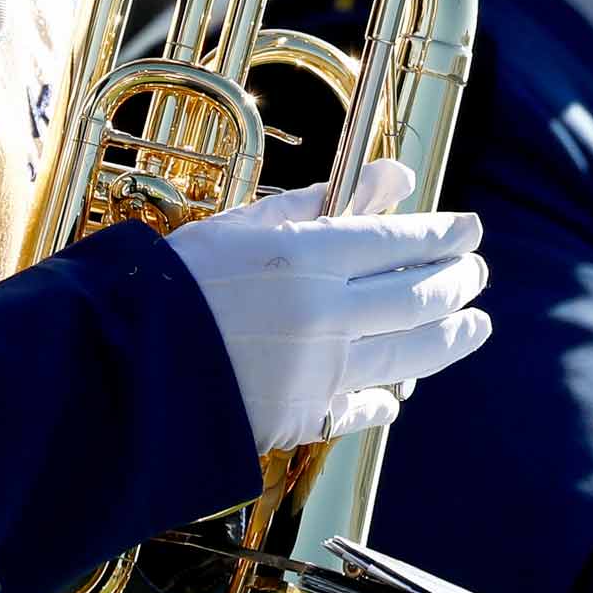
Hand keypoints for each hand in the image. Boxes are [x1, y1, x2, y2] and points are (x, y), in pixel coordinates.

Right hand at [163, 157, 492, 453]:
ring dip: (450, 337)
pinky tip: (399, 389)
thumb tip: (395, 175)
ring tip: (473, 325)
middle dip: (459, 282)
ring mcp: (319, 371)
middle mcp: (327, 314)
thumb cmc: (171, 281)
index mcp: (309, 256)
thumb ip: (322, 200)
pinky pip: (364, 408)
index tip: (470, 228)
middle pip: (419, 297)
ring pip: (411, 354)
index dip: (447, 235)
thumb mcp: (242, 223)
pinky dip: (388, 396)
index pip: (403, 242)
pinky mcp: (301, 417)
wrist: (115, 365)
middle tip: (476, 273)